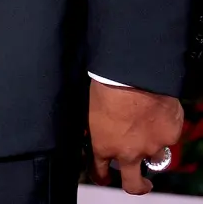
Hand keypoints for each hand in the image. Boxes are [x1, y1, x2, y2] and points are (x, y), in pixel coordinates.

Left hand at [88, 79, 183, 194]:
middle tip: (141, 183)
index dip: (100, 174)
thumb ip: (99, 126)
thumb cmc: (105, 85)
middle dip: (137, 186)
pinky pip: (168, 136)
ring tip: (149, 132)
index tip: (103, 176)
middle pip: (133, 184)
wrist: (134, 76)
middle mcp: (128, 153)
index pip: (99, 170)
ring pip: (155, 158)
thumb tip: (102, 127)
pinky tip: (159, 113)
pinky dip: (164, 128)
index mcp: (103, 145)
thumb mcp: (92, 109)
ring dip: (152, 149)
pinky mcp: (170, 137)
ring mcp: (152, 147)